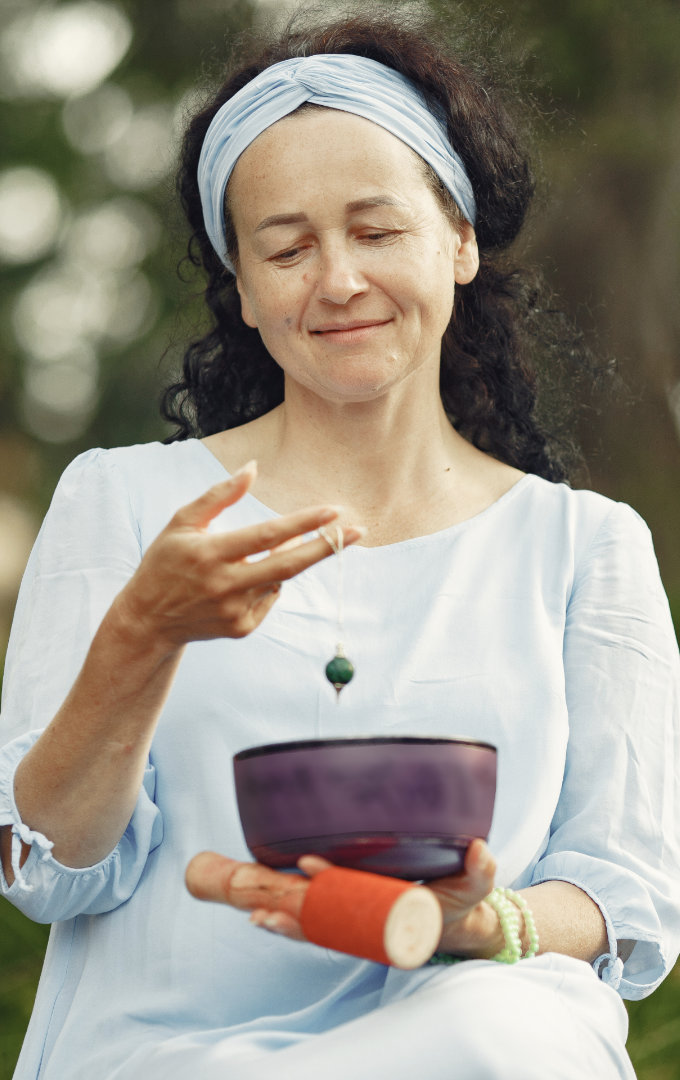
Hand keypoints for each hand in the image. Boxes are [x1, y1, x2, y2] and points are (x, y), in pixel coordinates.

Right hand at [111, 461, 361, 650]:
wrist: (148, 619)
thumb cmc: (166, 562)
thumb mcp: (182, 522)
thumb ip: (219, 495)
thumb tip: (253, 467)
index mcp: (210, 553)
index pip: (266, 535)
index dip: (302, 523)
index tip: (333, 511)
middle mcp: (225, 585)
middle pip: (288, 566)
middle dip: (327, 547)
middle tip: (358, 531)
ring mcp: (235, 610)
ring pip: (279, 580)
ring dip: (289, 559)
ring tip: (287, 544)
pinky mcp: (242, 628)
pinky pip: (269, 598)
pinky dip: (268, 582)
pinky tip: (246, 578)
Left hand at [185, 840, 500, 959]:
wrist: (459, 925)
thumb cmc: (460, 904)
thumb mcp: (474, 890)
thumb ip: (480, 871)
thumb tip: (480, 850)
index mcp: (389, 917)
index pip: (352, 905)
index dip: (328, 888)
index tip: (308, 865)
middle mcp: (367, 923)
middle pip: (324, 922)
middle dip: (292, 916)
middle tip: (260, 914)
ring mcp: (357, 921)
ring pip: (315, 925)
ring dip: (285, 921)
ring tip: (252, 917)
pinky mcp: (352, 916)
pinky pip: (318, 923)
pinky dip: (293, 919)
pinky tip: (264, 913)